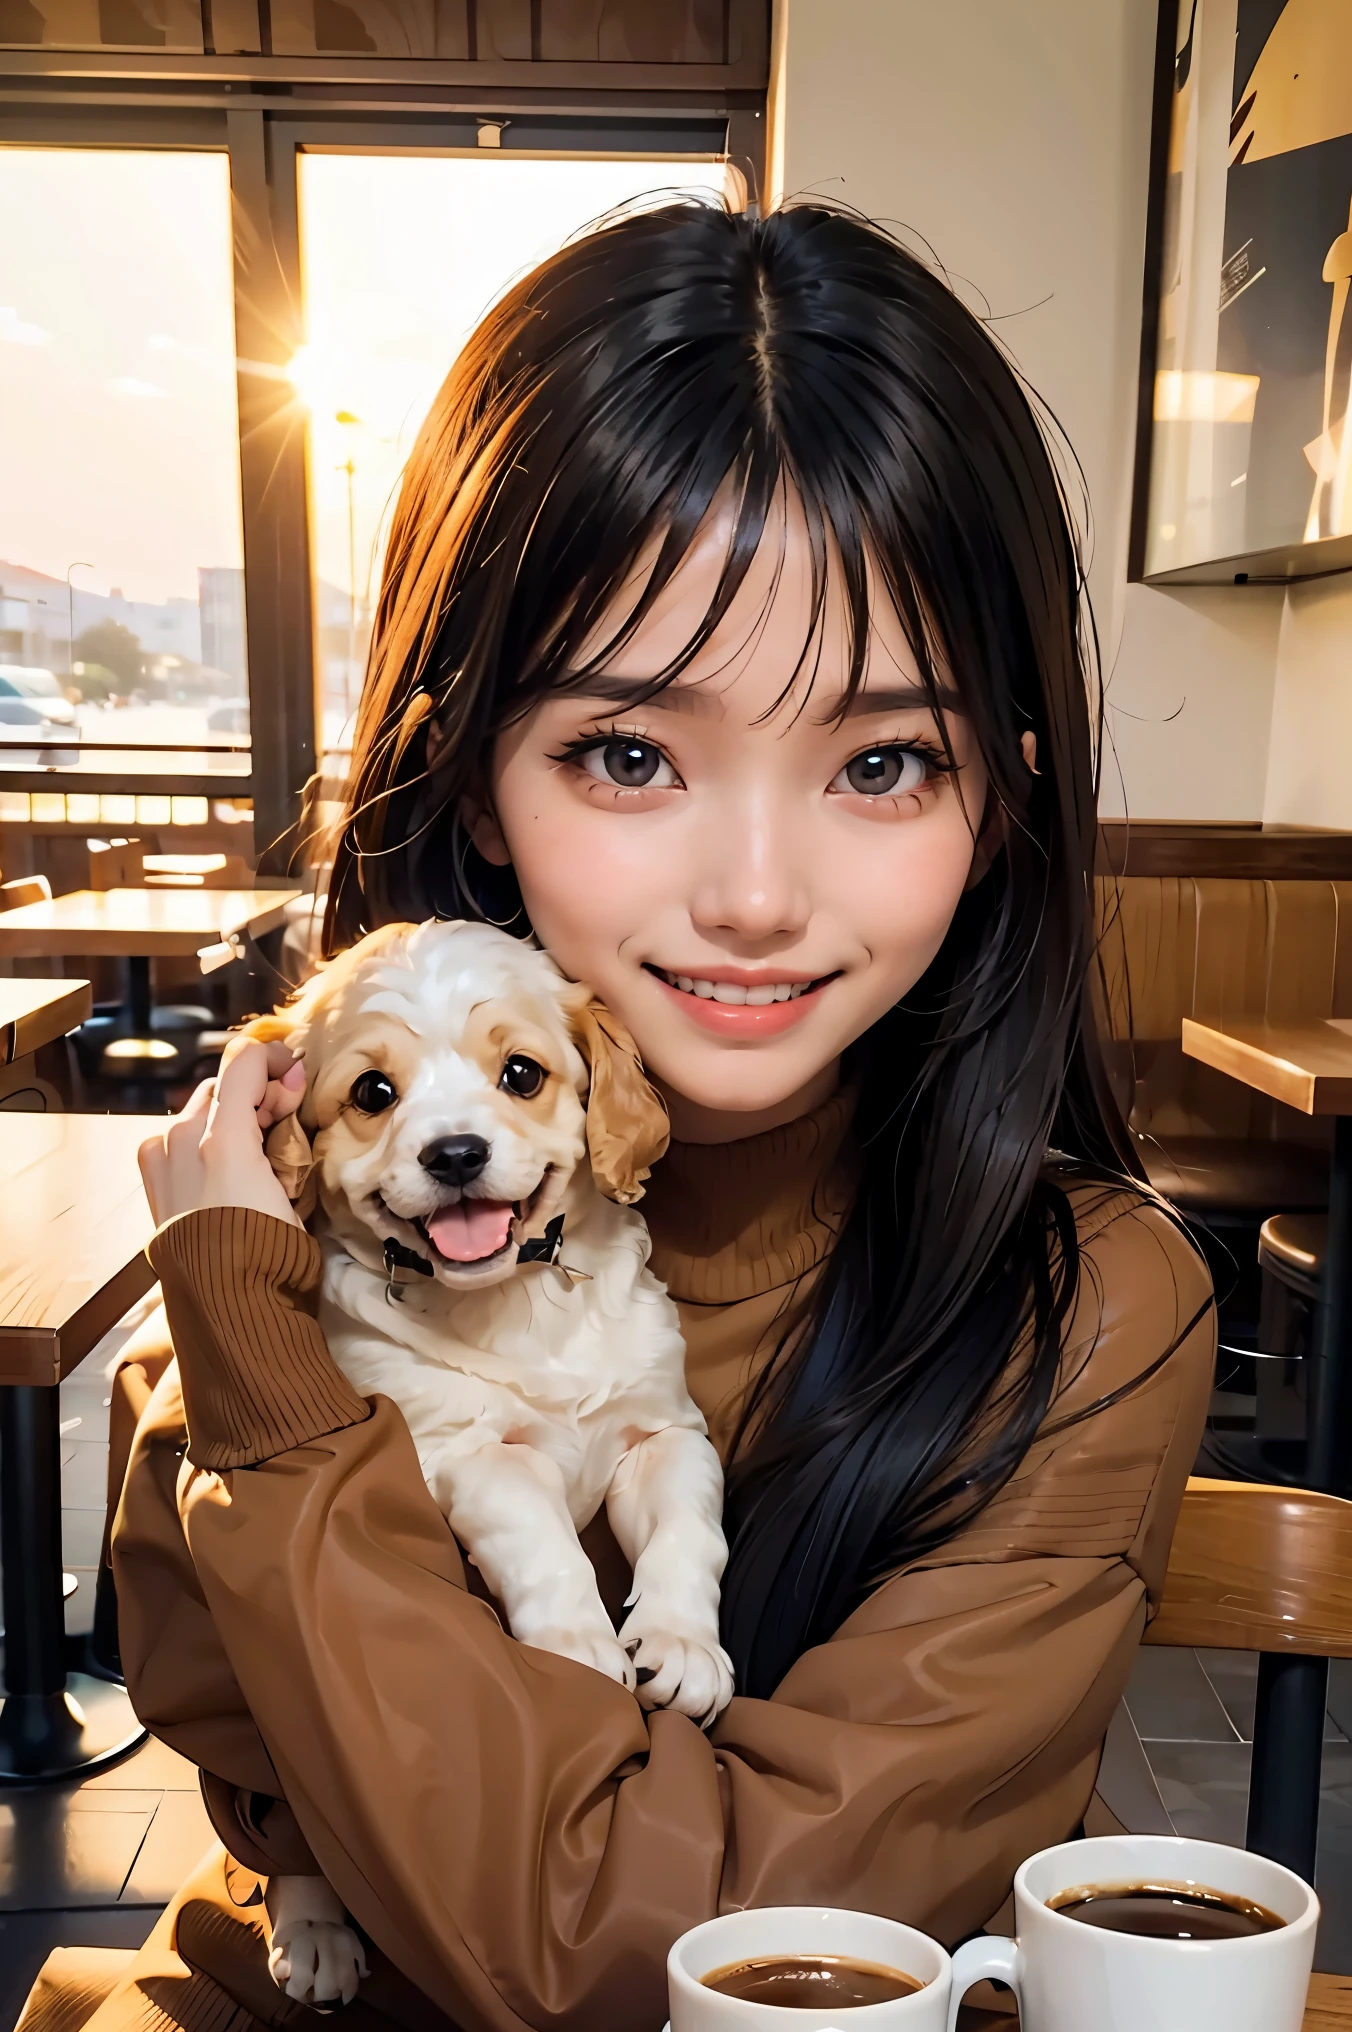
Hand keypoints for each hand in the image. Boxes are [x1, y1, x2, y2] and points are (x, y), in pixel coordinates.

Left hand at [138, 1035, 306, 1227]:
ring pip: (200, 1112)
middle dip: (256, 1093)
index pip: (246, 1061)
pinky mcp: (152, 1180)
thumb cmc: (268, 1244)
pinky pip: (176, 1140)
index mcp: (220, 1136)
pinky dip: (201, 1140)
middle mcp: (181, 1138)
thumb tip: (288, 1081)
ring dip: (229, 1117)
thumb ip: (283, 1120)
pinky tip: (221, 1167)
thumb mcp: (287, 1178)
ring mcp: (160, 1158)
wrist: (226, 1299)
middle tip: (284, 1118)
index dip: (277, 1059)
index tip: (297, 1075)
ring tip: (255, 1147)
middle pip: (223, 1087)